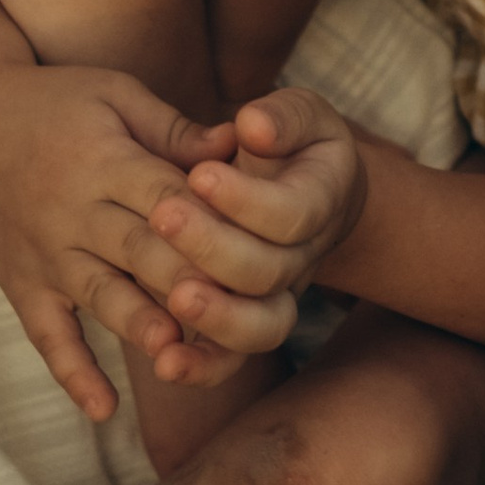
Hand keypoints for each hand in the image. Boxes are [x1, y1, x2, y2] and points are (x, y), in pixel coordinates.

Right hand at [0, 51, 243, 422]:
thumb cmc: (56, 101)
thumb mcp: (117, 95)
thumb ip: (176, 129)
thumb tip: (239, 145)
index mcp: (104, 160)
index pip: (165, 199)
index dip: (209, 225)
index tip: (256, 250)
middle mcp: (74, 212)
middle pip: (139, 251)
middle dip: (187, 281)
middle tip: (236, 310)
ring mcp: (46, 253)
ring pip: (99, 295)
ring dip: (136, 324)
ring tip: (174, 351)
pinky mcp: (23, 284)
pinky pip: (47, 335)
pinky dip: (72, 373)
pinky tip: (104, 409)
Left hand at [133, 86, 368, 368]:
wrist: (306, 191)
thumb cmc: (292, 143)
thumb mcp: (297, 115)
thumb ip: (283, 118)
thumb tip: (253, 125)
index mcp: (320, 201)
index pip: (292, 213)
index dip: (247, 199)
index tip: (199, 173)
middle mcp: (304, 259)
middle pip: (269, 272)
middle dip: (215, 247)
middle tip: (165, 216)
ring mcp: (276, 298)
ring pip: (259, 329)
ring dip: (215, 317)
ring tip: (175, 298)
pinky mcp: (244, 324)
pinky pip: (229, 359)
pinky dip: (200, 368)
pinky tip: (163, 364)